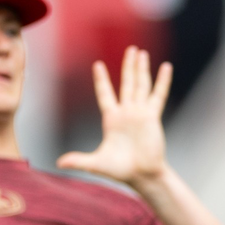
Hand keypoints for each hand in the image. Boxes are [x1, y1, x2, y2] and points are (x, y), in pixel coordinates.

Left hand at [57, 46, 172, 188]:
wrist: (142, 175)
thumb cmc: (119, 170)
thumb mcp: (96, 163)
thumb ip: (79, 160)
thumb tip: (59, 163)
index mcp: (111, 119)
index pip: (105, 94)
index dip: (101, 80)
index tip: (98, 64)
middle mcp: (126, 112)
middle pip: (126, 83)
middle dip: (128, 66)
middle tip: (131, 49)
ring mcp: (140, 113)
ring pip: (140, 85)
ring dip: (141, 68)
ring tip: (141, 52)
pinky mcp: (153, 116)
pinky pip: (158, 95)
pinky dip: (162, 81)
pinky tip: (165, 67)